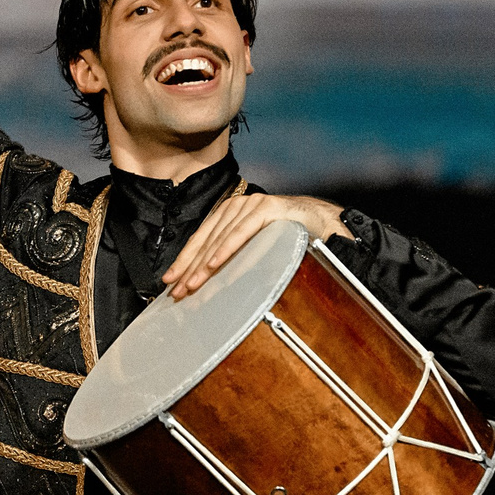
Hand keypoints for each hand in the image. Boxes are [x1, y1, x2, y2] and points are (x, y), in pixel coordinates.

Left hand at [160, 193, 345, 299]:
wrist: (325, 225)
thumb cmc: (290, 239)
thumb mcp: (255, 248)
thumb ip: (233, 255)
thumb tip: (206, 279)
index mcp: (230, 214)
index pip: (201, 238)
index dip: (184, 260)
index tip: (169, 281)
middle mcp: (238, 206)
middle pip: (206, 239)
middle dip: (189, 267)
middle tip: (175, 290)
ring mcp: (252, 205)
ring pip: (220, 238)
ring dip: (203, 264)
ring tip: (191, 283)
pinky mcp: (267, 209)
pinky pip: (242, 232)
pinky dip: (226, 249)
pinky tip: (213, 264)